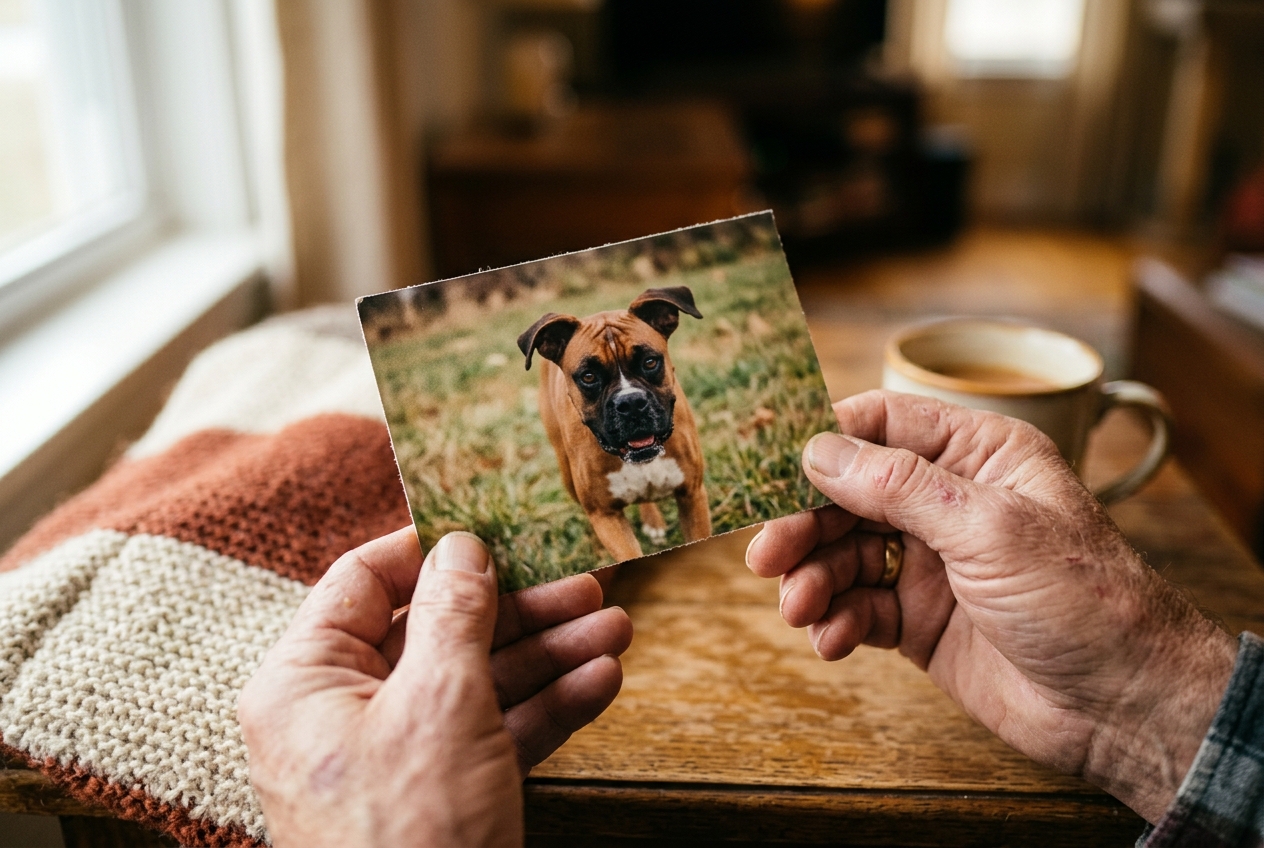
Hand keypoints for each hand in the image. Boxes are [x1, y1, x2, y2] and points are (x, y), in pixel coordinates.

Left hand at [239, 528, 631, 847]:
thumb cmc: (406, 835)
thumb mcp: (438, 703)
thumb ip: (454, 614)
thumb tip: (461, 547)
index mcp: (306, 682)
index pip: (363, 582)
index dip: (431, 549)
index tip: (495, 526)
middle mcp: (344, 714)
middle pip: (437, 631)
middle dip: (520, 609)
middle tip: (585, 584)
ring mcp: (396, 758)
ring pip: (477, 682)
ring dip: (549, 655)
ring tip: (615, 628)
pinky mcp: (440, 796)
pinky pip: (493, 734)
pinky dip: (546, 709)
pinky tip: (600, 681)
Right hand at [746, 390, 1236, 822]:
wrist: (1124, 706)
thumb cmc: (1084, 600)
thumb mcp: (989, 526)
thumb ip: (898, 485)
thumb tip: (818, 450)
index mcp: (978, 456)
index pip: (882, 426)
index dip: (824, 441)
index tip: (769, 467)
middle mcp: (949, 503)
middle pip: (849, 494)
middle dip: (804, 525)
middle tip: (766, 554)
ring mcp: (932, 563)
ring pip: (845, 555)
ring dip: (814, 580)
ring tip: (799, 608)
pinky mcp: (921, 620)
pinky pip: (859, 609)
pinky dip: (837, 622)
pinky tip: (831, 639)